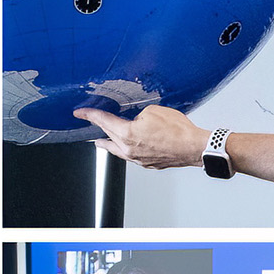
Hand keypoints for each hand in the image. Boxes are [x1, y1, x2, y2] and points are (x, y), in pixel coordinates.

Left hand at [73, 103, 205, 169]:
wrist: (193, 147)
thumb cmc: (178, 130)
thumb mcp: (153, 111)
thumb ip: (138, 115)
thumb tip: (136, 120)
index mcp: (127, 133)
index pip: (103, 121)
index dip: (89, 115)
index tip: (80, 113)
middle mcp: (129, 149)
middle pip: (108, 135)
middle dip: (98, 128)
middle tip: (91, 122)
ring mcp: (137, 159)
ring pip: (116, 150)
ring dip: (107, 143)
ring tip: (100, 141)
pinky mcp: (147, 163)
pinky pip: (130, 156)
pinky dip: (124, 149)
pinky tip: (126, 147)